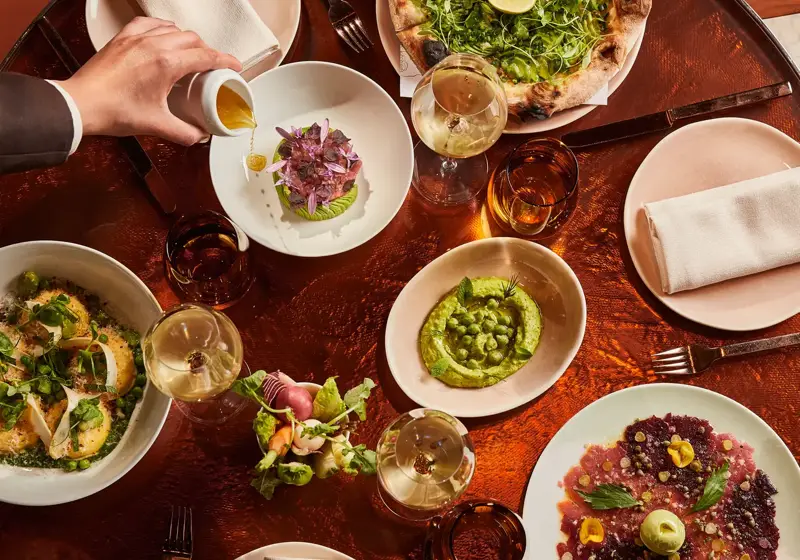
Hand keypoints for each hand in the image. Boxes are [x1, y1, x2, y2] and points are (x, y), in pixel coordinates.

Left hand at [58, 17, 241, 145]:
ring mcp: (137, 38)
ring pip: (173, 29)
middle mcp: (154, 45)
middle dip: (207, 52)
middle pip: (193, 39)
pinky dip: (162, 29)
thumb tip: (200, 136)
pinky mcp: (122, 38)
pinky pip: (149, 23)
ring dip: (186, 40)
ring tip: (189, 54)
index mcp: (167, 64)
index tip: (235, 66)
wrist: (81, 103)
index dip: (226, 61)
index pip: (206, 56)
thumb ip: (185, 133)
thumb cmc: (115, 111)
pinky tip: (163, 37)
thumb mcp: (157, 125)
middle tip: (211, 67)